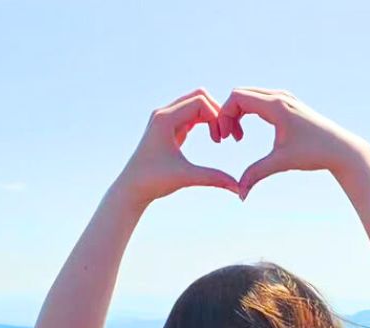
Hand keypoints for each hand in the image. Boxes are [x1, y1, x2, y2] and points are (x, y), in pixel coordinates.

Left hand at [121, 88, 239, 203]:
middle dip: (216, 113)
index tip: (222, 139)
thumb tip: (238, 189)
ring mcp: (165, 118)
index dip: (216, 117)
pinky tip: (213, 138)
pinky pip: (191, 115)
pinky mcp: (168, 127)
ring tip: (220, 138)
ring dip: (211, 117)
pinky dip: (204, 122)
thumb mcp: (186, 178)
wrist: (132, 188)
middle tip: (226, 135)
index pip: (200, 102)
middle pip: (199, 96)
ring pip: (195, 104)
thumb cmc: (154, 182)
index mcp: (165, 119)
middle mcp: (164, 113)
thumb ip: (213, 179)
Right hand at [216, 87, 366, 199]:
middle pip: (240, 94)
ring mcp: (284, 97)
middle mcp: (279, 96)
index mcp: (276, 105)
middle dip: (228, 114)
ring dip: (238, 114)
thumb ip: (257, 174)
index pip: (237, 97)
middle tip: (227, 138)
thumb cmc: (314, 153)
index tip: (224, 138)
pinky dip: (248, 113)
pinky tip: (247, 133)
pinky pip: (259, 100)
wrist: (340, 148)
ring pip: (249, 96)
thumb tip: (240, 194)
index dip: (224, 115)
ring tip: (237, 138)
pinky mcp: (288, 103)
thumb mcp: (282, 163)